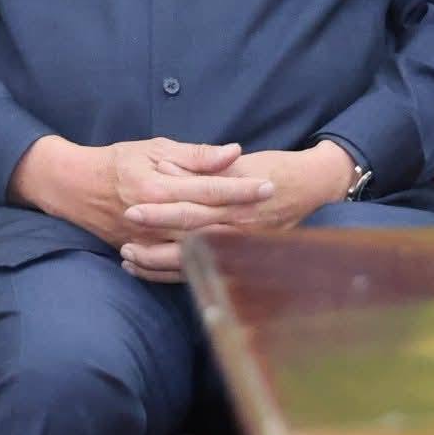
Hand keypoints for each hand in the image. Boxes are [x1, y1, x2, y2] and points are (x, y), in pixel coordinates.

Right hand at [9, 135, 272, 276]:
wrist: (75, 187)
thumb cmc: (117, 162)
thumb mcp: (152, 148)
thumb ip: (193, 155)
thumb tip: (231, 152)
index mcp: (157, 186)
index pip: (207, 189)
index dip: (239, 188)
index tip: (268, 185)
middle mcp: (154, 216)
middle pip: (207, 220)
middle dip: (243, 214)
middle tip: (274, 209)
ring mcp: (148, 239)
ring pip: (196, 246)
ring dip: (229, 242)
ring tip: (261, 237)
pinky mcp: (143, 252)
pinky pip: (178, 264)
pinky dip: (204, 262)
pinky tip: (228, 259)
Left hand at [119, 140, 354, 281]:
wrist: (311, 186)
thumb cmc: (273, 168)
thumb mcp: (242, 161)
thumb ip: (203, 165)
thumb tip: (167, 169)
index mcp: (233, 199)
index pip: (190, 206)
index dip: (160, 210)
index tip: (131, 209)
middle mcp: (235, 226)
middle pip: (187, 237)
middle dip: (153, 241)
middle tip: (123, 240)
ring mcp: (239, 246)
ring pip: (192, 261)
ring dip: (158, 263)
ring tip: (128, 258)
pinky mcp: (239, 257)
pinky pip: (202, 272)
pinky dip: (172, 273)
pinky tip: (147, 271)